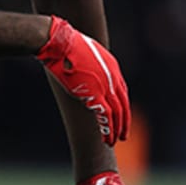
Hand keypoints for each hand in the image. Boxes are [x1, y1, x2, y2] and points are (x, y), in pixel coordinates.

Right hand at [36, 16, 129, 144]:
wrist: (61, 43)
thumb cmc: (67, 46)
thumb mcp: (86, 54)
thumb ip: (91, 67)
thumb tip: (84, 74)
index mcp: (113, 67)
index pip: (122, 92)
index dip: (122, 107)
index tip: (121, 117)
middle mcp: (113, 78)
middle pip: (123, 104)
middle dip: (124, 122)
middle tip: (123, 135)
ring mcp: (105, 86)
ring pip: (117, 113)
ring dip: (116, 129)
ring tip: (113, 141)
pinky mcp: (94, 94)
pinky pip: (106, 116)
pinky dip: (108, 129)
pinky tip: (106, 139)